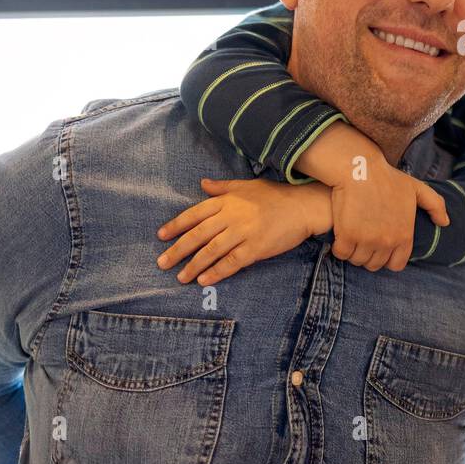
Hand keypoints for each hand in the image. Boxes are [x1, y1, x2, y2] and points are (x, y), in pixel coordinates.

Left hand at [155, 178, 331, 285]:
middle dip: (178, 250)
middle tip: (162, 263)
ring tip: (181, 277)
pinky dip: (217, 272)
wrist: (303, 207)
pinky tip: (204, 280)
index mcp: (228, 201)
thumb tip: (203, 183)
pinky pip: (231, 262)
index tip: (161, 236)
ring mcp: (244, 233)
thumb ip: (223, 187)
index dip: (177, 225)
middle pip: (199, 235)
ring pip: (212, 251)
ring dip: (194, 265)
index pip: (195, 214)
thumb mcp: (248, 186)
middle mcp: (232, 216)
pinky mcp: (256, 248)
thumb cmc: (276, 196)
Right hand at [328, 159, 449, 272]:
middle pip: (375, 265)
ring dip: (354, 253)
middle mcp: (387, 241)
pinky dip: (339, 248)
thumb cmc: (387, 178)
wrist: (360, 168)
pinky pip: (341, 253)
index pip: (396, 265)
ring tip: (352, 239)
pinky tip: (340, 237)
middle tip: (363, 242)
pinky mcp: (347, 235)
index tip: (380, 247)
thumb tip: (445, 223)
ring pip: (358, 260)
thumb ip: (435, 205)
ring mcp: (367, 240)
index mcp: (404, 235)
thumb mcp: (417, 188)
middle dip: (369, 256)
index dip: (387, 258)